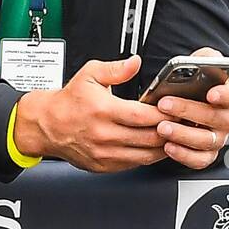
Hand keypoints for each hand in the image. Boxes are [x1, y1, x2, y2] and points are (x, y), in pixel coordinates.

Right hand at [12, 54, 171, 172]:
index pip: (143, 116)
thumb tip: (135, 62)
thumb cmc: (69, 101)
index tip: (175, 109)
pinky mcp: (104, 166)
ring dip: (163, 146)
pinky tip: (154, 146)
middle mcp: (104, 134)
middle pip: (149, 137)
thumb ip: (116, 69)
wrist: (47, 125)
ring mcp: (105, 153)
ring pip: (145, 155)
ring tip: (173, 136)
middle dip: (170, 130)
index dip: (164, 114)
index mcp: (103, 110)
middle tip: (181, 123)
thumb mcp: (90, 74)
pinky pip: (134, 164)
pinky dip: (148, 156)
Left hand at [154, 47, 228, 169]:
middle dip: (188, 111)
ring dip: (182, 134)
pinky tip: (168, 147)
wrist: (192, 107)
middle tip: (165, 105)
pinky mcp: (206, 155)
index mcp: (227, 97)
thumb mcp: (201, 66)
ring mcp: (217, 139)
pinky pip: (198, 160)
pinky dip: (183, 155)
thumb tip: (203, 60)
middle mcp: (225, 119)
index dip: (223, 94)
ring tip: (162, 127)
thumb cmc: (196, 86)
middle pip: (214, 118)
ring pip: (204, 140)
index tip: (210, 92)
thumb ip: (205, 59)